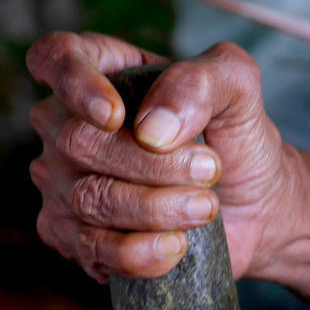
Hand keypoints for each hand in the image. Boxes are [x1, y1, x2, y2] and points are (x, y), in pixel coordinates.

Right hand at [27, 31, 293, 281]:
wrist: (256, 209)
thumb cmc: (237, 140)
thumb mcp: (239, 90)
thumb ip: (201, 82)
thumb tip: (152, 127)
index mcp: (102, 72)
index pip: (54, 58)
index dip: (74, 83)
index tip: (115, 116)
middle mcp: (68, 126)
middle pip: (77, 141)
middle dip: (152, 163)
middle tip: (209, 170)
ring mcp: (65, 185)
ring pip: (88, 199)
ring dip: (157, 208)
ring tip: (206, 207)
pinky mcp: (76, 239)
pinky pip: (92, 248)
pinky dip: (141, 251)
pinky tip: (177, 245)